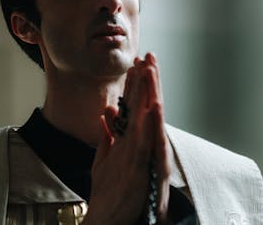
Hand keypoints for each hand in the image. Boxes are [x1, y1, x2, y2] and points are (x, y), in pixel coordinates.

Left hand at [83, 53, 170, 224]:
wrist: (114, 220)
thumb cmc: (114, 192)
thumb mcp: (107, 157)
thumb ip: (109, 134)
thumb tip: (107, 112)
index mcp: (133, 140)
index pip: (136, 106)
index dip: (137, 84)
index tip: (135, 62)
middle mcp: (144, 144)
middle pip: (146, 106)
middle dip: (148, 80)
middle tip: (148, 55)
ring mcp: (147, 154)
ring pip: (151, 118)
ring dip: (152, 93)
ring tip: (152, 70)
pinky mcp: (147, 167)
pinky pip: (152, 142)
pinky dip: (154, 123)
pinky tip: (154, 105)